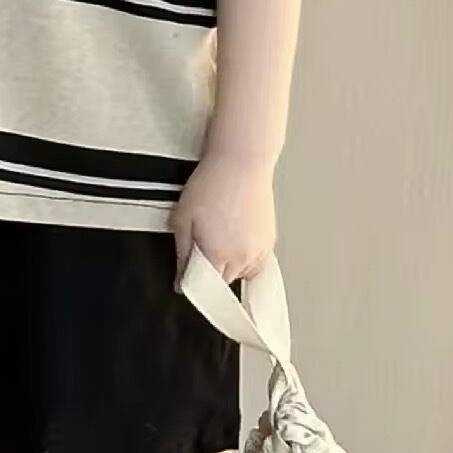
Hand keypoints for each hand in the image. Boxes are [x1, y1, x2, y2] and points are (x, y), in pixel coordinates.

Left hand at [171, 150, 276, 283]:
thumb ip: (182, 254)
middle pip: (223, 283)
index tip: (187, 276)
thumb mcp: (183, 218)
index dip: (193, 283)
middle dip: (211, 272)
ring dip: (229, 266)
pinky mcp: (270, 243)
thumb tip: (181, 283)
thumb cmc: (211, 184)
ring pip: (241, 274)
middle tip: (202, 244)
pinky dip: (246, 259)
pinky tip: (235, 238)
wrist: (241, 163)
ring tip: (220, 236)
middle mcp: (242, 259)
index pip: (205, 290)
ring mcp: (260, 252)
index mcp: (217, 256)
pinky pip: (256, 264)